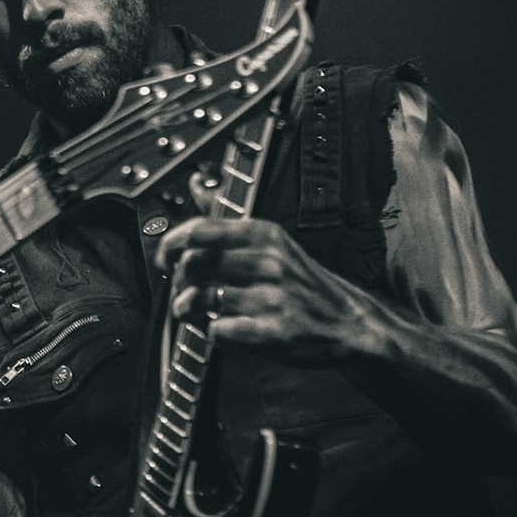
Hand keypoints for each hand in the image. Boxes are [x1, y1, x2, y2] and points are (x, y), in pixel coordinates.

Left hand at [155, 196, 380, 367]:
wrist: (352, 324)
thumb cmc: (304, 285)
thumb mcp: (274, 243)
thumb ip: (229, 220)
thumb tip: (195, 183)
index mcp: (264, 235)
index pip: (200, 230)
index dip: (170, 247)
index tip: (164, 261)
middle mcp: (268, 261)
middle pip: (193, 264)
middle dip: (177, 282)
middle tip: (182, 292)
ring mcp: (272, 297)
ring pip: (200, 298)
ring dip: (186, 310)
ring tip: (193, 314)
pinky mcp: (274, 332)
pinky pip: (219, 331)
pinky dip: (211, 334)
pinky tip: (222, 330)